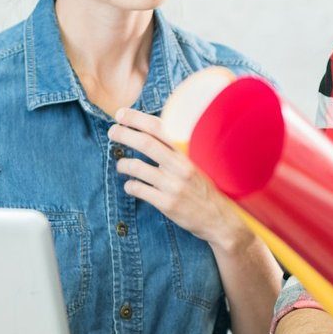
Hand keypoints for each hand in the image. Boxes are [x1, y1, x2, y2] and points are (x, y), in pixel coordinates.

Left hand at [109, 108, 248, 251]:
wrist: (220, 219)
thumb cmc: (205, 188)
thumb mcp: (198, 163)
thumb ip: (177, 149)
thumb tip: (151, 131)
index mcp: (189, 152)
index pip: (160, 128)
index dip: (137, 118)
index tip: (121, 114)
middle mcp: (182, 166)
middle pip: (145, 143)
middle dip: (124, 134)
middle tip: (112, 131)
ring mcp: (174, 185)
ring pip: (137, 167)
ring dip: (124, 164)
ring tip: (121, 164)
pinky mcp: (167, 204)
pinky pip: (139, 190)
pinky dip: (130, 185)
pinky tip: (131, 185)